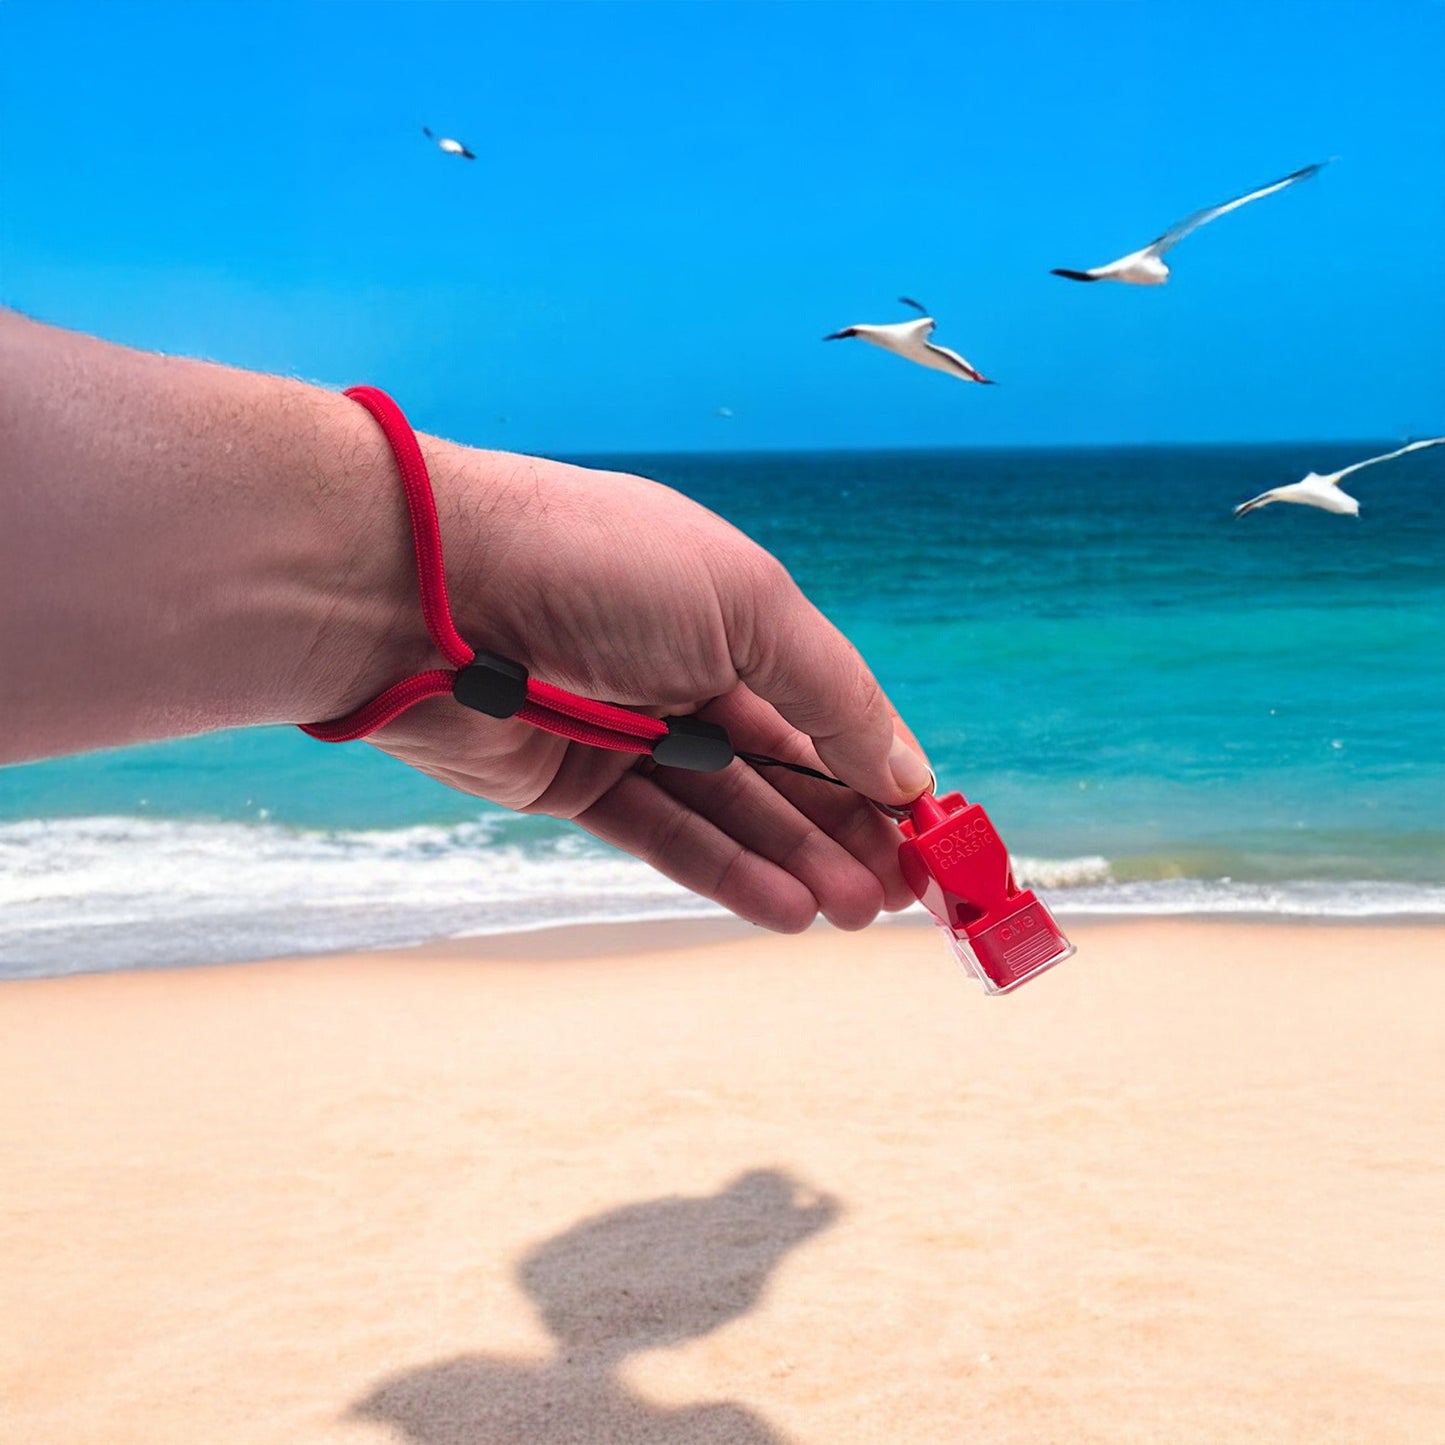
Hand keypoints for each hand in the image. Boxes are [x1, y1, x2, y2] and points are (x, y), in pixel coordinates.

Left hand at [350, 445, 933, 931]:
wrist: (429, 592)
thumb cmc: (595, 567)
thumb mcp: (748, 607)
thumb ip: (832, 695)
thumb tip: (907, 770)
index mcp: (728, 609)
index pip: (824, 703)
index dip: (879, 766)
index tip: (931, 829)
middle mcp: (681, 669)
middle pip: (784, 765)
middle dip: (848, 828)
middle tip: (905, 893)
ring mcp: (627, 730)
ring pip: (731, 810)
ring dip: (798, 860)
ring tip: (856, 912)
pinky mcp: (571, 783)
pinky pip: (665, 834)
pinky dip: (727, 872)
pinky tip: (787, 908)